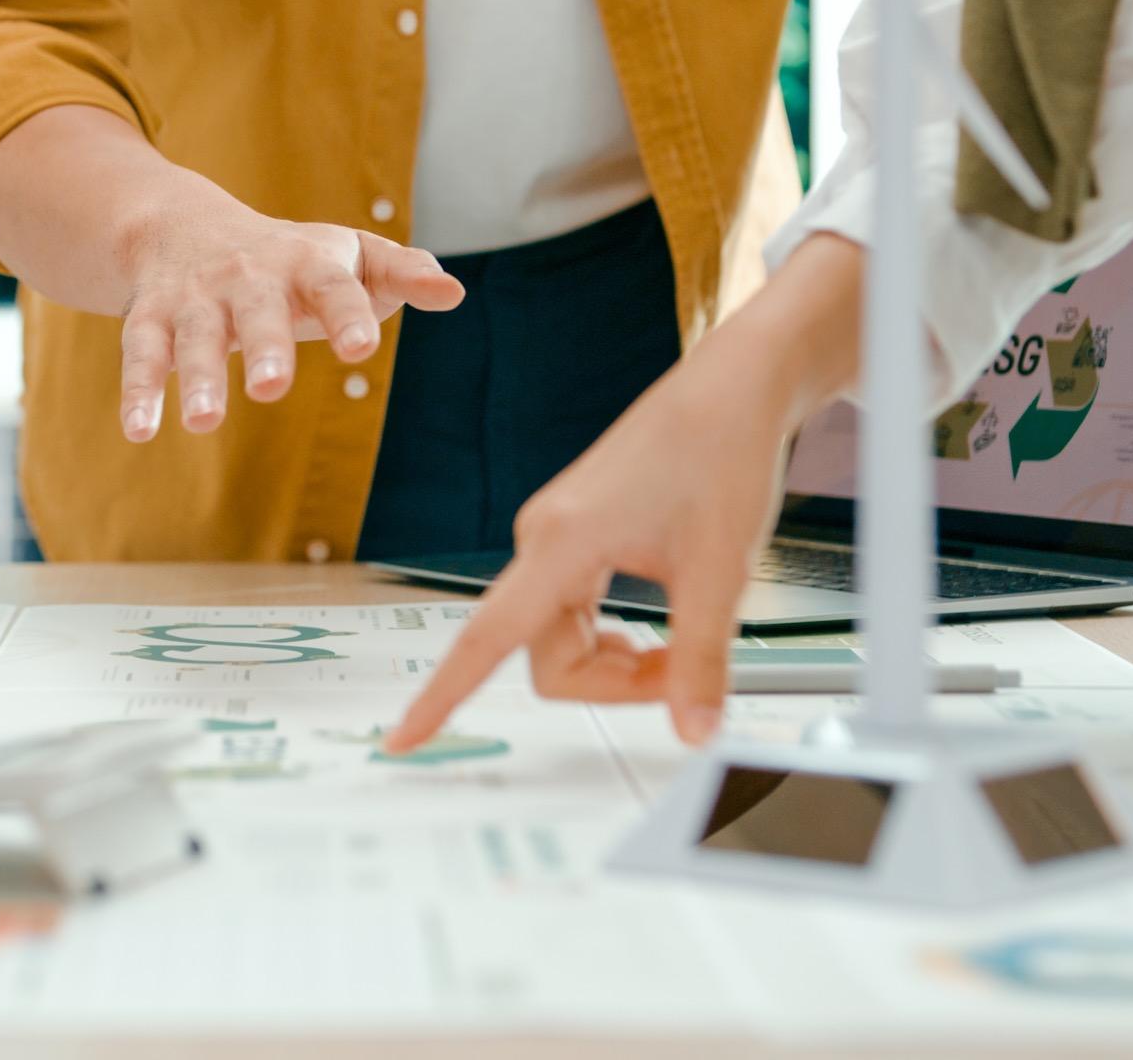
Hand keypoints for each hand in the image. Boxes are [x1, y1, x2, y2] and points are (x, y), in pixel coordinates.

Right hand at [118, 209, 462, 439]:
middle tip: (271, 388)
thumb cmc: (286, 257)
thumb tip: (454, 294)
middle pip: (257, 310)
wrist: (181, 223)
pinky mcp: (151, 318)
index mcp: (305, 263)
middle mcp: (248, 277)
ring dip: (198, 377)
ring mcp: (196, 297)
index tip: (362, 348)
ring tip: (204, 422)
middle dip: (263, 346)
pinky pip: (140, 354)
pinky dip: (138, 392)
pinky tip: (139, 431)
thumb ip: (400, 273)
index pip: (333, 288)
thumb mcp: (346, 255)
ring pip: (194, 336)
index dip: (348, 315)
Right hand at [390, 343, 798, 750]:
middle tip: (684, 677)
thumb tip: (693, 731)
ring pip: (561, 639)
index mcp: (561, 543)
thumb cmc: (721, 456)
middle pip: (547, 657)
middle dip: (613, 684)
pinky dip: (614, 636)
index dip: (440, 697)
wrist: (731, 391)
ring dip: (618, 662)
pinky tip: (657, 625)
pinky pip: (572, 613)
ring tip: (681, 647)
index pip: (485, 640)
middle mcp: (542, 539)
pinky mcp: (573, 537)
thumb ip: (700, 659)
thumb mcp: (721, 571)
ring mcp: (554, 538)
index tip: (402, 740)